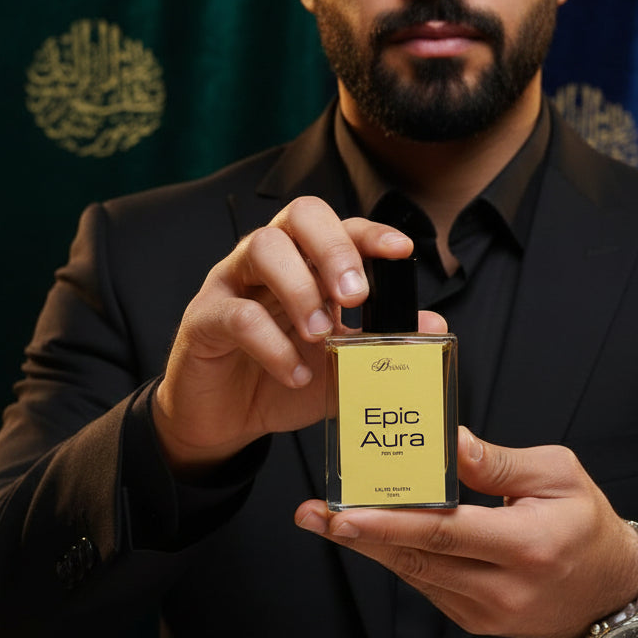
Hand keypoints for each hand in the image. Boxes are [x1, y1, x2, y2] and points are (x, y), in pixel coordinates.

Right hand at [153, 196, 439, 476]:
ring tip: (321, 334)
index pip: (339, 227)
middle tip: (357, 296)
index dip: (370, 232)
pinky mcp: (204, 319)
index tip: (401, 251)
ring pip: (262, 248)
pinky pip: (238, 315)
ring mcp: (231, 284)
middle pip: (300, 216)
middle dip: (335, 249)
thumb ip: (379, 345)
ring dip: (301, 289)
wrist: (225, 421)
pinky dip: (274, 346)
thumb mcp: (340, 366)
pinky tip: (296, 374)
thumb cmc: (280, 380)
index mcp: (304, 264)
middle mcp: (268, 261)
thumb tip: (433, 325)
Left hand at [294, 426, 637, 637]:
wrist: (610, 590)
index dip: (389, 523)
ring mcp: (486, 611)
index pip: (445, 531)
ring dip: (369, 547)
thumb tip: (451, 443)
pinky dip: (398, 559)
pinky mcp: (474, 620)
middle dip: (359, 535)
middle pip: (417, 558)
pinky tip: (371, 538)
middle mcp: (503, 587)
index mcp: (527, 545)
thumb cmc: (586, 524)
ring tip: (327, 521)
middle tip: (314, 515)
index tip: (344, 512)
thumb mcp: (557, 474)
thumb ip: (498, 462)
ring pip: (415, 574)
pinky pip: (427, 585)